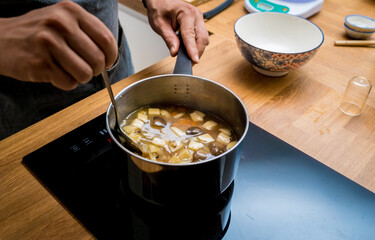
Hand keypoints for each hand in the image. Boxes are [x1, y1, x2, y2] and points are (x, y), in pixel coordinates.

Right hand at [0, 1, 117, 89]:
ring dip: (80, 78)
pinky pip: (69, 83)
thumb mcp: (61, 19)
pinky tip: (54, 72)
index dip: (112, 56)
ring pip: (85, 74)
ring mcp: (49, 43)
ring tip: (68, 70)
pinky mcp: (40, 63)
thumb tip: (110, 54)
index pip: (106, 39)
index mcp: (71, 11)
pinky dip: (66, 82)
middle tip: (86, 69)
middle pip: (98, 59)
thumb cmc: (36, 32)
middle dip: (96, 70)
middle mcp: (61, 24)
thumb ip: (86, 31)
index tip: (108, 62)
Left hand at [144, 0, 208, 62]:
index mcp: (186, 12)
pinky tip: (188, 49)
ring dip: (197, 49)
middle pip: (202, 38)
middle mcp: (196, 15)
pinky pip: (201, 37)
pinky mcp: (199, 23)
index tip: (194, 60)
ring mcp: (199, 19)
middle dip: (196, 52)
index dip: (192, 49)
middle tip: (188, 63)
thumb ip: (168, 39)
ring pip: (204, 39)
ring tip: (186, 56)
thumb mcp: (159, 24)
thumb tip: (175, 52)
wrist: (161, 0)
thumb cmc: (159, 8)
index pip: (190, 35)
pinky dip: (196, 45)